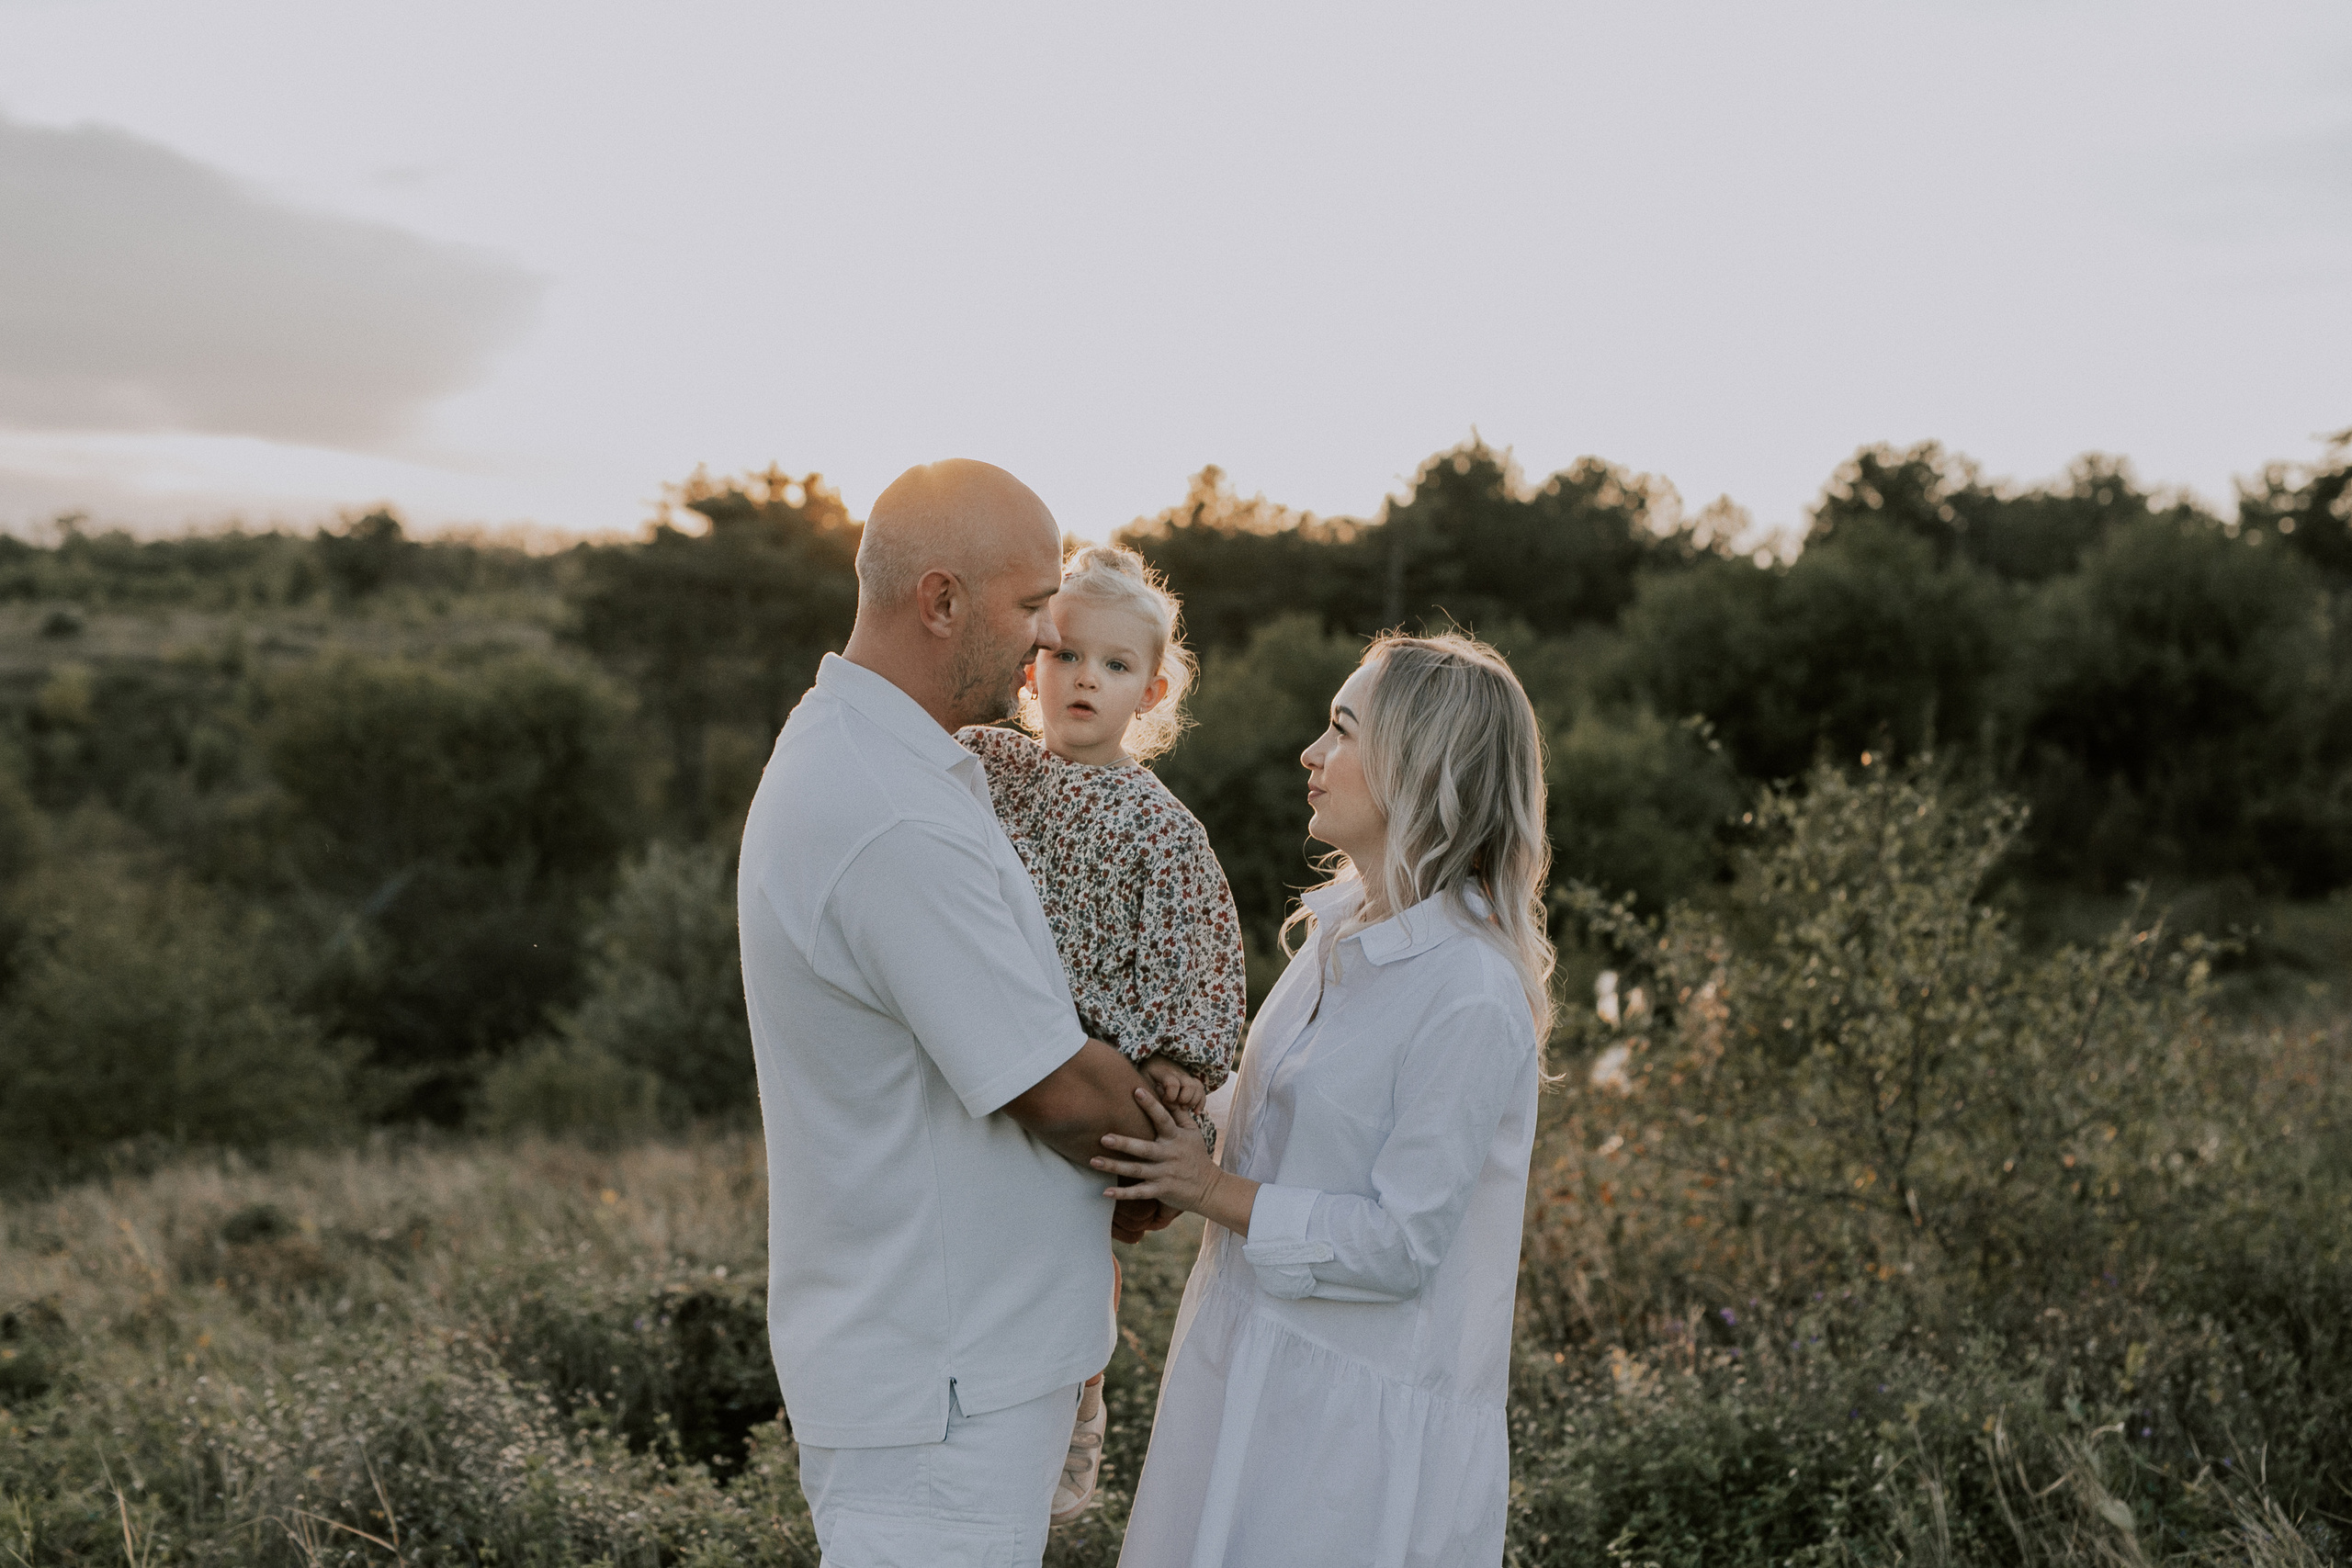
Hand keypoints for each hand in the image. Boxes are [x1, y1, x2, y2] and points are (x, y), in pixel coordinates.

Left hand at [1095, 1089, 1257, 1236]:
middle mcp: (1169, 1155)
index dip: (1151, 1105)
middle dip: (1124, 1143)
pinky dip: (1123, 1194)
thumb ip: (1179, 1113)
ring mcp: (1164, 1174)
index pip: (1163, 1119)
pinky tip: (1106, 1192)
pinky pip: (1139, 1193)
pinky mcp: (1161, 1190)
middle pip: (1143, 1148)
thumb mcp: (1193, 1132)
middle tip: (1103, 1137)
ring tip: (1094, 1161)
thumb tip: (1166, 1092)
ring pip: (1136, 1170)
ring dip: (1114, 1166)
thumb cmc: (1196, 1156)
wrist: (1209, 1188)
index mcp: (1176, 1137)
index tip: (1136, 1091)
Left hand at [1139, 1055, 1206, 1113]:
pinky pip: (1201, 1088)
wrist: (1150, 1064)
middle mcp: (1175, 1071)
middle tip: (1176, 1107)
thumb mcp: (1140, 1083)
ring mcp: (1184, 1075)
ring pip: (1197, 1085)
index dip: (1171, 1096)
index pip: (1172, 1083)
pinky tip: (1195, 1112)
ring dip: (1193, 1100)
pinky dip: (1201, 1101)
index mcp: (1161, 1071)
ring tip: (1184, 1109)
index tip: (1165, 1102)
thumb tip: (1141, 1098)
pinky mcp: (1191, 1080)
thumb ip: (1144, 1091)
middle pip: (1188, 1084)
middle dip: (1184, 1098)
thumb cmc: (1142, 1080)